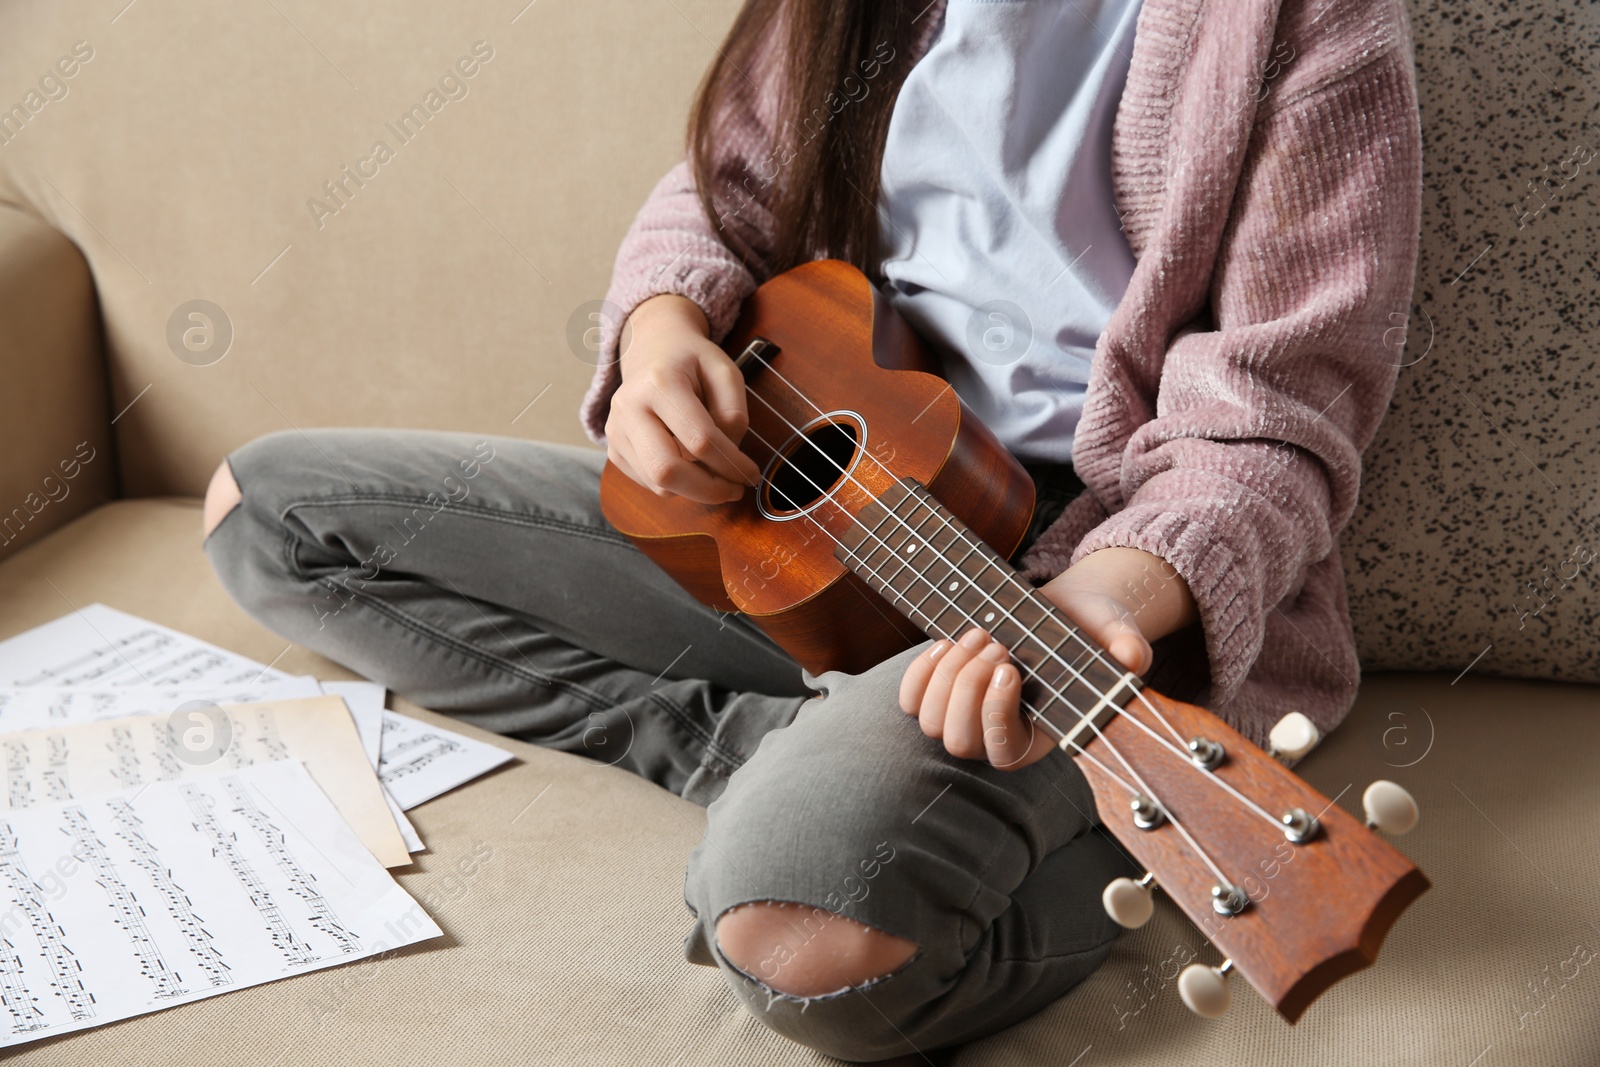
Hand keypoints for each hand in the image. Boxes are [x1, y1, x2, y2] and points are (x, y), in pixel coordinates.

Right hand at [605, 294, 761, 503]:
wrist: (652, 349)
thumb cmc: (693, 361)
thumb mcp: (726, 372)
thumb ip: (734, 414)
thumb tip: (727, 458)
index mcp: (659, 383)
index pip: (699, 440)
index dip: (731, 464)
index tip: (751, 474)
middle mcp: (629, 408)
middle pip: (666, 471)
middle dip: (707, 489)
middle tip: (734, 490)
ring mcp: (616, 430)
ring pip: (658, 483)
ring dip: (695, 488)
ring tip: (716, 473)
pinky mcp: (614, 448)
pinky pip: (649, 483)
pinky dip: (677, 483)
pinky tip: (691, 463)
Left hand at [898, 546, 1198, 769]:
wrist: (1061, 609)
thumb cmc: (1092, 629)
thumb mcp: (1117, 632)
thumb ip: (1128, 647)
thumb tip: (1133, 658)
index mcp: (1038, 738)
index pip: (1002, 752)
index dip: (996, 715)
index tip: (1011, 669)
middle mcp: (996, 736)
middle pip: (958, 740)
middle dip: (968, 688)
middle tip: (996, 644)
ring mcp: (964, 715)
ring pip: (930, 721)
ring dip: (947, 674)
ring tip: (979, 635)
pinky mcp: (941, 692)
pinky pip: (910, 700)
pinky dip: (920, 673)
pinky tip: (945, 644)